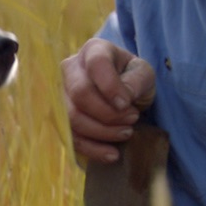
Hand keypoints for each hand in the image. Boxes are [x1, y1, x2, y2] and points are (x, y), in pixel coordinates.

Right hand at [61, 38, 156, 162]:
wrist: (120, 92)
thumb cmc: (132, 79)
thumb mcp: (144, 74)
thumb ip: (137, 81)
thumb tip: (122, 100)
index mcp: (94, 51)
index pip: (97, 64)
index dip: (111, 86)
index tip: (127, 104)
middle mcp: (71, 68)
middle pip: (80, 94)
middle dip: (109, 113)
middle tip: (133, 119)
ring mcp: (61, 93)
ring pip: (73, 118)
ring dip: (103, 132)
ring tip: (126, 133)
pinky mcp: (61, 118)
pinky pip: (71, 137)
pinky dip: (92, 149)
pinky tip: (112, 154)